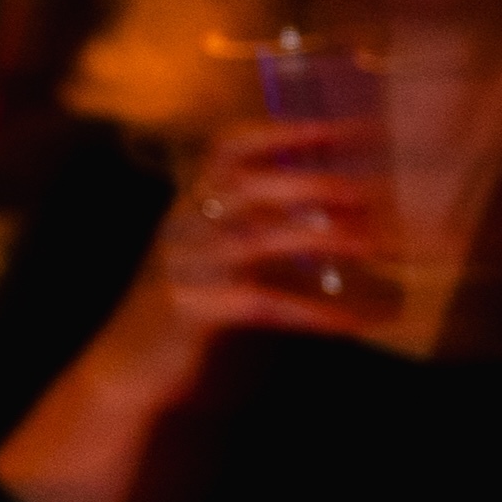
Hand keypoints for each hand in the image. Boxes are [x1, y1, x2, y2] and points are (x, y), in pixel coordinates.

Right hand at [129, 118, 402, 357]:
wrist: (127, 372)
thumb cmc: (186, 316)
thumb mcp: (222, 264)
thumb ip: (267, 238)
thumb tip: (349, 223)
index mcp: (192, 208)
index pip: (227, 150)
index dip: (282, 133)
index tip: (342, 128)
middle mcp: (185, 229)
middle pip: (245, 186)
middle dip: (310, 183)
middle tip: (368, 191)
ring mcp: (185, 269)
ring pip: (256, 240)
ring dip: (322, 238)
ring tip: (374, 244)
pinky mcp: (191, 312)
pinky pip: (261, 304)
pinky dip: (312, 310)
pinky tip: (354, 319)